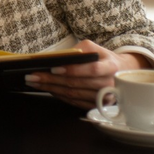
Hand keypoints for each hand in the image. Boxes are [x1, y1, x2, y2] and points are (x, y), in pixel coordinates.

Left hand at [23, 39, 150, 108]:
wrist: (121, 72)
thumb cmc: (102, 57)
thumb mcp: (94, 47)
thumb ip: (78, 50)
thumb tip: (58, 58)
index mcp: (110, 67)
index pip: (92, 70)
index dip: (73, 70)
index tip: (53, 68)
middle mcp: (109, 85)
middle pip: (78, 84)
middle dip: (52, 80)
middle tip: (33, 76)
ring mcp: (104, 98)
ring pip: (74, 95)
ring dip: (52, 89)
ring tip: (35, 82)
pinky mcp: (98, 106)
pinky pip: (75, 102)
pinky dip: (60, 96)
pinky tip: (48, 89)